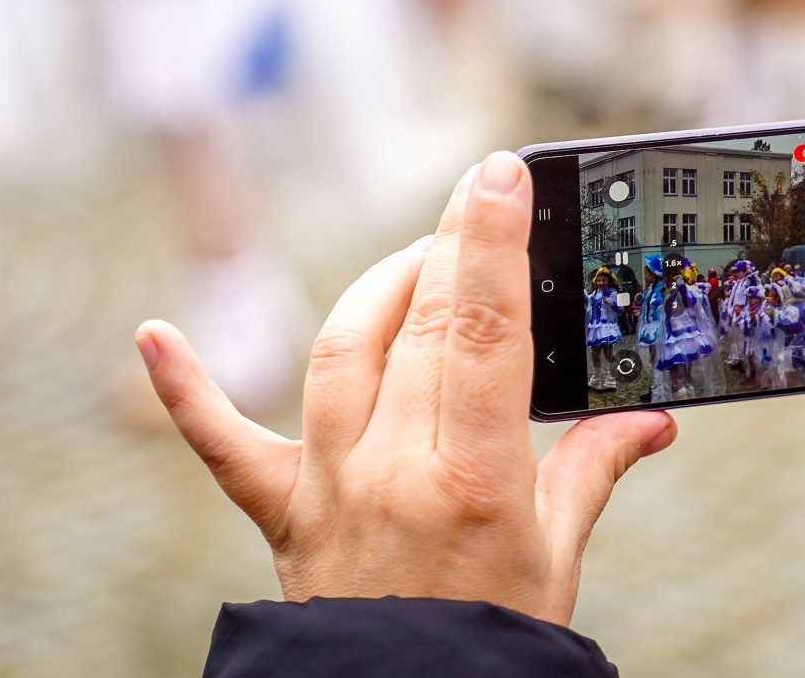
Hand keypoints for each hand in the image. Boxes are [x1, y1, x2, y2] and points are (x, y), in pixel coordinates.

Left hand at [136, 153, 677, 625]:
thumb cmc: (493, 640)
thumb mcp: (558, 559)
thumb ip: (594, 471)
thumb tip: (652, 421)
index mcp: (473, 480)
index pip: (482, 330)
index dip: (491, 242)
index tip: (500, 174)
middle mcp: (393, 470)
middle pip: (417, 324)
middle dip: (450, 244)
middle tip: (478, 194)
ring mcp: (329, 488)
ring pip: (340, 350)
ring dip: (378, 288)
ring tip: (418, 260)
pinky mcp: (281, 512)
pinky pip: (222, 443)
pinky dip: (184, 389)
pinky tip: (152, 335)